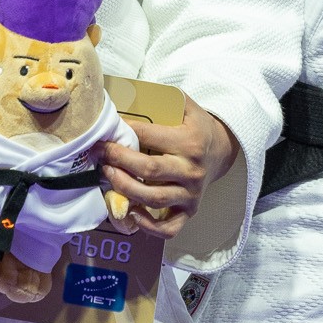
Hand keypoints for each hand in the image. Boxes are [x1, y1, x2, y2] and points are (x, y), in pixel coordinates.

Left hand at [95, 99, 235, 239]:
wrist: (222, 152)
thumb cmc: (197, 128)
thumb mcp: (187, 106)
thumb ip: (164, 98)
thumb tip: (126, 93)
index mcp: (189, 141)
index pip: (148, 136)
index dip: (122, 133)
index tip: (103, 133)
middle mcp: (191, 169)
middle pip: (148, 169)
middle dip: (118, 161)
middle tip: (101, 154)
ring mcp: (191, 193)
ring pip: (153, 198)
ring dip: (124, 189)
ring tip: (108, 176)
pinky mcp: (189, 210)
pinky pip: (169, 228)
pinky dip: (147, 225)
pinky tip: (130, 212)